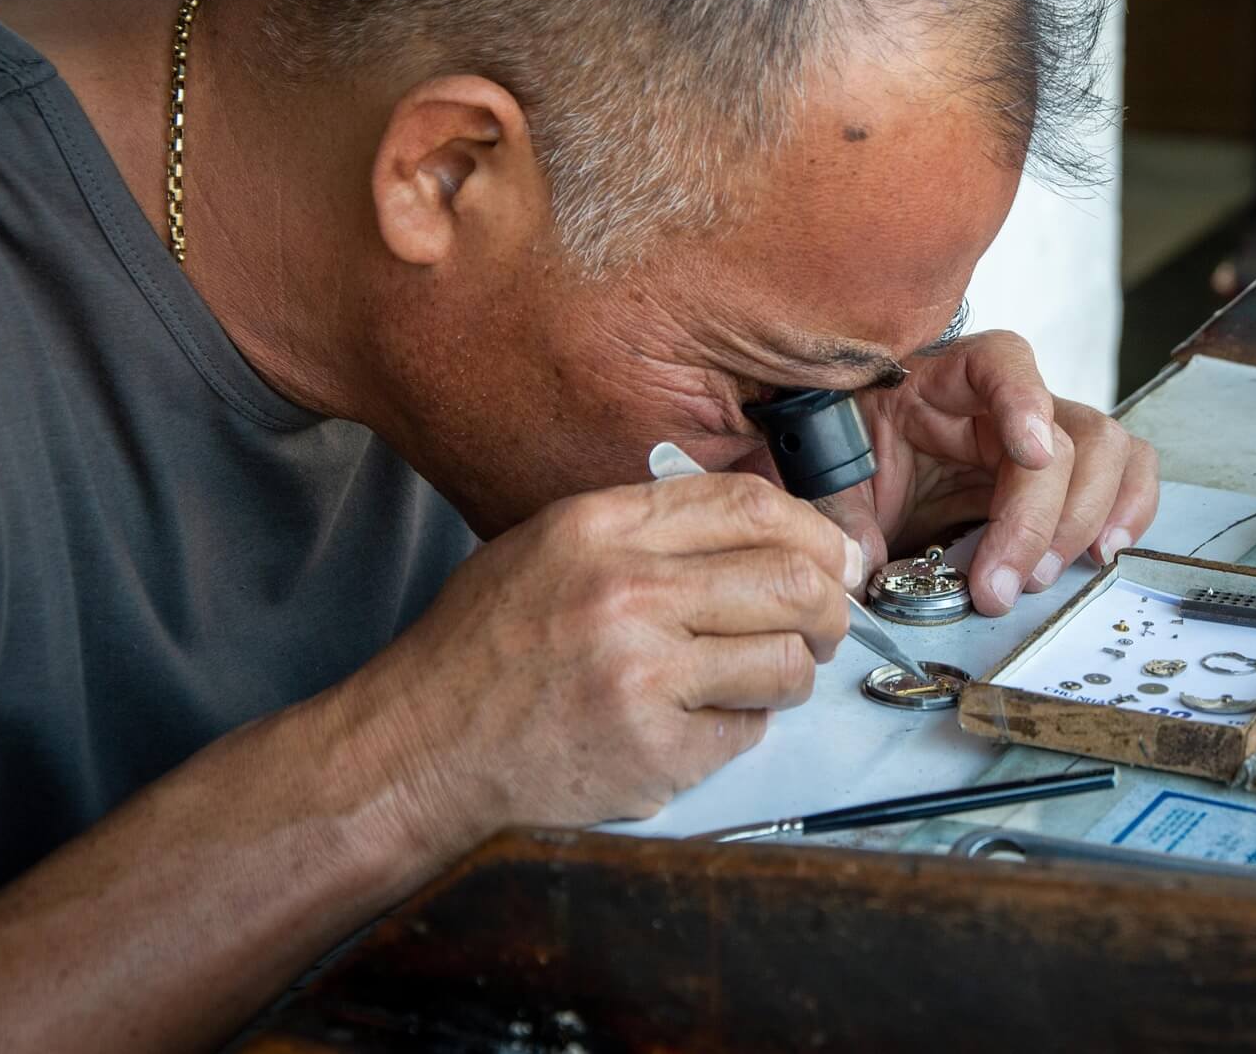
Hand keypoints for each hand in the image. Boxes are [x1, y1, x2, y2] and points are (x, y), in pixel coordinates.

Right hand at [332, 473, 858, 854]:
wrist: (419, 750)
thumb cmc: (483, 651)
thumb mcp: (549, 547)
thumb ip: (647, 528)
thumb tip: (767, 531)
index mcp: (601, 528)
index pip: (752, 505)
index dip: (815, 530)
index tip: (836, 557)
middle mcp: (626, 591)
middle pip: (791, 580)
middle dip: (829, 607)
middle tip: (825, 625)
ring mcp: (642, 674)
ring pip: (785, 661)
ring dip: (791, 675)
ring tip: (759, 680)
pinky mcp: (653, 749)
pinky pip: (747, 731)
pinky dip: (739, 729)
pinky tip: (696, 724)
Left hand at [822, 330, 1159, 615]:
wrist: (863, 466)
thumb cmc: (855, 451)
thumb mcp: (833, 472)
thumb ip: (843, 511)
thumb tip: (864, 560)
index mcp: (948, 376)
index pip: (1002, 362)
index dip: (1025, 401)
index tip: (1032, 454)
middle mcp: (1009, 400)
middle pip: (1068, 434)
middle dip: (1043, 518)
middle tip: (1006, 581)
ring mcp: (1046, 436)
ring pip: (1110, 454)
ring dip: (1087, 522)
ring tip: (1045, 577)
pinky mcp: (1065, 477)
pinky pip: (1125, 476)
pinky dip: (1128, 513)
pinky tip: (1102, 553)